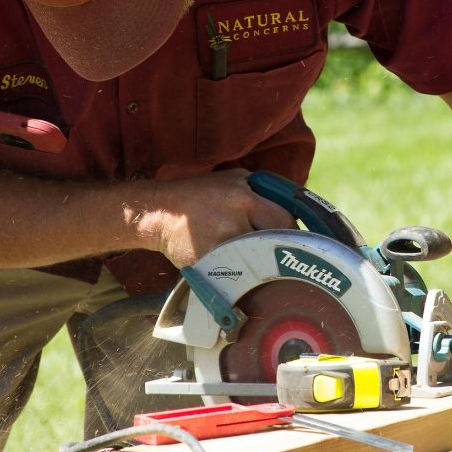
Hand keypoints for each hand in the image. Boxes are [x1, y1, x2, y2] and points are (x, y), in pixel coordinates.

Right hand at [130, 168, 296, 268]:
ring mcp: (221, 247)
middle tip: (278, 251)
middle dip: (278, 247)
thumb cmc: (200, 193)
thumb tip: (291, 209)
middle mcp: (234, 222)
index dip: (290, 229)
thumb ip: (262, 191)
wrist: (160, 213)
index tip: (289, 235)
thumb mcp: (234, 179)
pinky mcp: (209, 266)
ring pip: (257, 261)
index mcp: (244, 198)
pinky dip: (240, 272)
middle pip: (274, 243)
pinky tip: (235, 265)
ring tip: (255, 257)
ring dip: (260, 261)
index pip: (284, 219)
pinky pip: (236, 273)